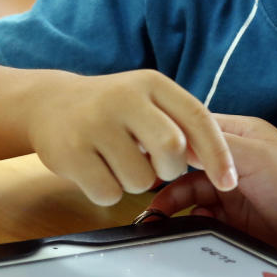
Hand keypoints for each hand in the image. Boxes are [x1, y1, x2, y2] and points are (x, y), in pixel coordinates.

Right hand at [26, 69, 235, 205]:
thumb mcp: (148, 102)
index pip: (198, 119)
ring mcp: (94, 124)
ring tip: (118, 164)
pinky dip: (109, 192)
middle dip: (170, 170)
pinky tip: (97, 171)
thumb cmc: (112, 110)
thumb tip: (219, 161)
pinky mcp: (70, 152)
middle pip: (171, 150)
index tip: (229, 182)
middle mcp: (123, 98)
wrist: (48, 104)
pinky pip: (109, 193)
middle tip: (156, 168)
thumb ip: (181, 124)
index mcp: (151, 84)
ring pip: (140, 180)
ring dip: (136, 184)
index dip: (218, 154)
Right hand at [148, 114, 276, 256]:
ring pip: (188, 193)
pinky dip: (185, 222)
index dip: (166, 139)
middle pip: (185, 163)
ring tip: (153, 215)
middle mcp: (232, 161)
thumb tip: (171, 142)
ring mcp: (232, 192)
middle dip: (163, 174)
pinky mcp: (233, 222)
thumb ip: (212, 148)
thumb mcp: (253, 156)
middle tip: (140, 185)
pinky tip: (178, 227)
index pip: (191, 129)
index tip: (138, 149)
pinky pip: (199, 219)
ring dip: (170, 203)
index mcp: (238, 135)